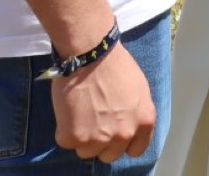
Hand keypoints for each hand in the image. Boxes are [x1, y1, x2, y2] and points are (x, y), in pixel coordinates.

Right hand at [52, 42, 154, 161]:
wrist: (91, 54)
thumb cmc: (115, 65)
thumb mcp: (139, 89)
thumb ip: (135, 113)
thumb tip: (128, 124)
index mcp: (144, 121)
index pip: (136, 149)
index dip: (124, 143)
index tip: (115, 135)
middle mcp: (124, 134)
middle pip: (109, 154)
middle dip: (101, 141)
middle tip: (93, 121)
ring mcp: (98, 138)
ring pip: (86, 151)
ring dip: (81, 137)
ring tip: (80, 113)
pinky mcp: (73, 137)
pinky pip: (66, 142)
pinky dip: (64, 130)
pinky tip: (68, 110)